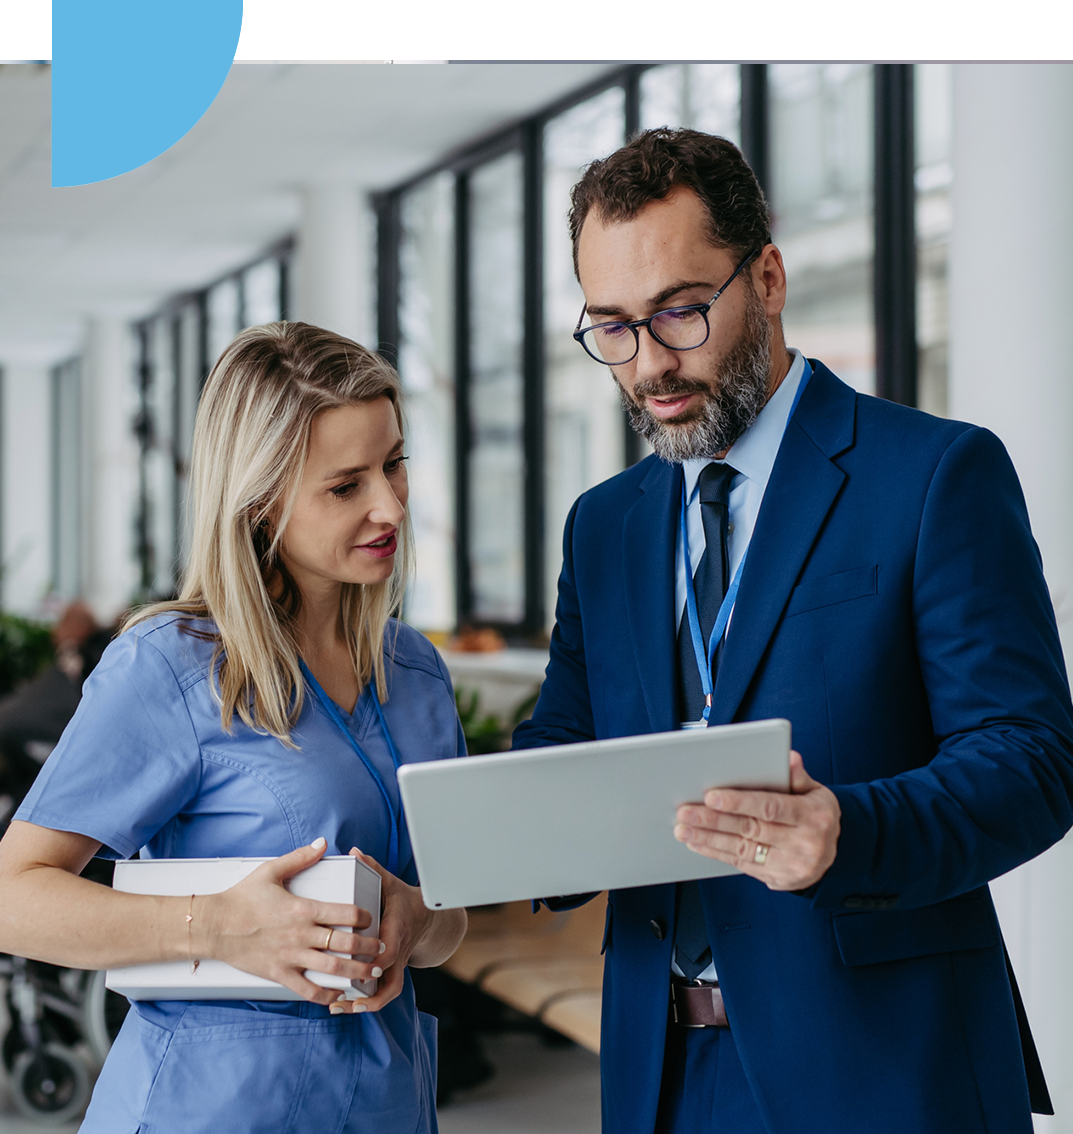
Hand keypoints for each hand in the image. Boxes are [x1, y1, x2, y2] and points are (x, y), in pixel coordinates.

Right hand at [199, 837, 380, 1005]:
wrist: (213, 925)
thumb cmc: (241, 898)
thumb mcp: (271, 871)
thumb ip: (300, 857)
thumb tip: (322, 843)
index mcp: (303, 909)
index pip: (345, 913)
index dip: (365, 916)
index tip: (372, 918)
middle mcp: (301, 935)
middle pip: (345, 944)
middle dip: (368, 947)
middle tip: (382, 948)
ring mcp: (291, 957)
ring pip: (332, 968)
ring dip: (356, 972)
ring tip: (372, 973)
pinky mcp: (279, 974)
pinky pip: (307, 990)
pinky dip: (326, 995)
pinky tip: (338, 995)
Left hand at [328, 849, 434, 1014]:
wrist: (429, 919)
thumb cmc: (405, 901)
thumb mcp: (391, 882)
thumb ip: (372, 869)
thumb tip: (354, 852)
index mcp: (398, 929)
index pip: (393, 949)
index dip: (381, 959)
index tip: (367, 966)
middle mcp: (398, 952)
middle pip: (391, 981)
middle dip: (370, 993)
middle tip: (345, 997)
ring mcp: (395, 965)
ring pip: (388, 992)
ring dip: (366, 1004)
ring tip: (341, 1008)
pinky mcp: (390, 972)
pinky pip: (382, 993)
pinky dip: (366, 1003)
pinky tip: (345, 1005)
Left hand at [673, 751, 839, 890]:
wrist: (835, 856)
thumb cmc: (818, 815)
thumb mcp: (817, 793)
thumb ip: (799, 776)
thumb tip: (789, 758)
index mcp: (813, 817)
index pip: (771, 807)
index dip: (739, 802)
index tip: (711, 796)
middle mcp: (803, 843)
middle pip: (750, 829)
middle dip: (714, 820)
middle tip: (685, 811)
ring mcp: (790, 865)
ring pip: (742, 849)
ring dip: (708, 838)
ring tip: (683, 828)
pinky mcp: (777, 879)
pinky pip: (741, 864)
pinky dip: (716, 852)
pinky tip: (697, 842)